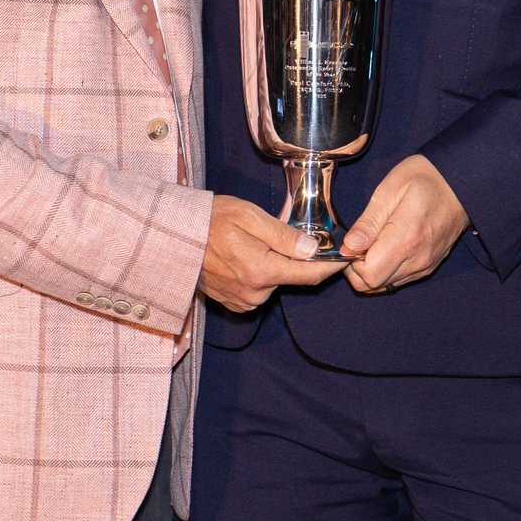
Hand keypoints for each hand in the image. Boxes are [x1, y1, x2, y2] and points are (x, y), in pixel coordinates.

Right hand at [198, 196, 346, 313]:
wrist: (173, 236)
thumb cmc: (210, 220)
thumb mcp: (249, 217)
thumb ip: (283, 235)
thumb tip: (313, 249)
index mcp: (261, 271)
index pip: (309, 274)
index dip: (331, 266)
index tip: (347, 258)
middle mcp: (254, 293)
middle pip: (290, 277)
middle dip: (291, 258)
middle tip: (272, 234)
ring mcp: (242, 301)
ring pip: (273, 282)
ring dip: (271, 265)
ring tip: (248, 243)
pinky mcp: (232, 303)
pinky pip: (257, 290)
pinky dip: (256, 275)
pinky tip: (239, 258)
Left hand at [339, 155, 469, 293]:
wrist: (460, 182)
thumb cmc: (426, 179)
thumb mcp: (389, 190)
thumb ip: (368, 223)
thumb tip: (348, 247)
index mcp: (406, 238)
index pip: (369, 275)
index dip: (351, 263)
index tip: (350, 243)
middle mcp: (418, 259)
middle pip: (374, 285)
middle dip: (357, 269)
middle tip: (358, 243)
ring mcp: (425, 266)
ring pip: (385, 285)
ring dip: (371, 270)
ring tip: (372, 242)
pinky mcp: (429, 266)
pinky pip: (399, 279)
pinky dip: (385, 270)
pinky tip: (385, 247)